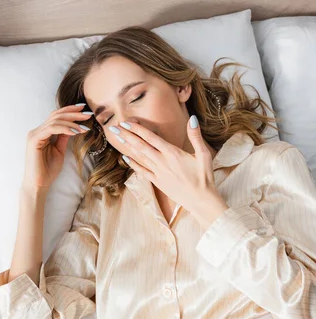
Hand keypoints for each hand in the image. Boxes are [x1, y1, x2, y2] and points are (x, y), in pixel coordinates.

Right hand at [22, 104, 92, 189]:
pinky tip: (75, 131)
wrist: (38, 184)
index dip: (70, 111)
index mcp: (42, 132)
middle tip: (88, 113)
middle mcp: (37, 131)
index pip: (56, 116)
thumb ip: (63, 138)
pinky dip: (65, 128)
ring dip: (72, 121)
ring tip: (84, 125)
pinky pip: (51, 129)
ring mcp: (34, 134)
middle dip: (74, 113)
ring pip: (55, 120)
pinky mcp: (34, 140)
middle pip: (56, 115)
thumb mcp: (59, 151)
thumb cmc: (47, 170)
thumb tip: (73, 127)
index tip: (84, 109)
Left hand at [109, 116, 228, 229]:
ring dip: (128, 147)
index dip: (137, 129)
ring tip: (117, 139)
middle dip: (127, 136)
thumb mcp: (204, 155)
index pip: (151, 137)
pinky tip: (125, 158)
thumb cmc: (204, 177)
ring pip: (140, 157)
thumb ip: (196, 136)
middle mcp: (162, 162)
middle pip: (141, 146)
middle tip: (114, 129)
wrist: (201, 200)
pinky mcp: (158, 182)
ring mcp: (158, 173)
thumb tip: (192, 118)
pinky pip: (142, 171)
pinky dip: (133, 164)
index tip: (126, 122)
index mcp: (172, 153)